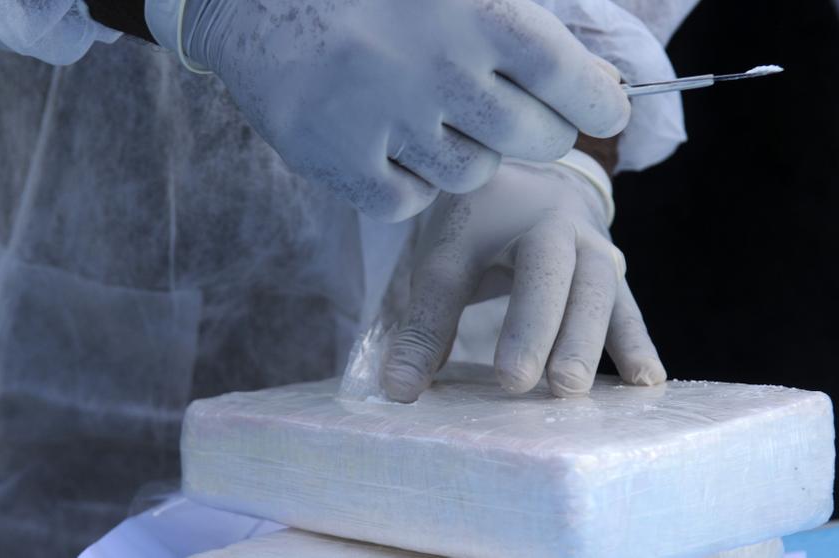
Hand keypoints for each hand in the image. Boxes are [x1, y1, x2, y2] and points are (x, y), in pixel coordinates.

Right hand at [155, 0, 629, 220]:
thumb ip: (519, 19)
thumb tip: (598, 80)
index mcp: (474, 11)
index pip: (570, 76)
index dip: (600, 101)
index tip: (606, 110)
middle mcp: (437, 69)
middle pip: (537, 139)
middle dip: (542, 133)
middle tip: (517, 116)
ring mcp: (387, 122)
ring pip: (472, 174)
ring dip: (465, 152)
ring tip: (428, 117)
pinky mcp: (342, 164)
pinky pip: (410, 202)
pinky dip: (408, 182)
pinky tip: (386, 146)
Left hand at [383, 155, 664, 401]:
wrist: (538, 186)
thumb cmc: (483, 226)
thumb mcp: (446, 260)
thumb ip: (425, 325)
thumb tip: (398, 391)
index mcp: (507, 217)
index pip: (484, 270)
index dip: (471, 325)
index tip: (480, 381)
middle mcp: (561, 227)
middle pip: (558, 276)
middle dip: (549, 329)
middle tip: (539, 384)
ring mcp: (596, 249)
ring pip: (600, 291)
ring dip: (591, 340)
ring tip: (577, 389)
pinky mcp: (615, 276)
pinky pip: (628, 308)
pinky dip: (636, 343)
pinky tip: (646, 381)